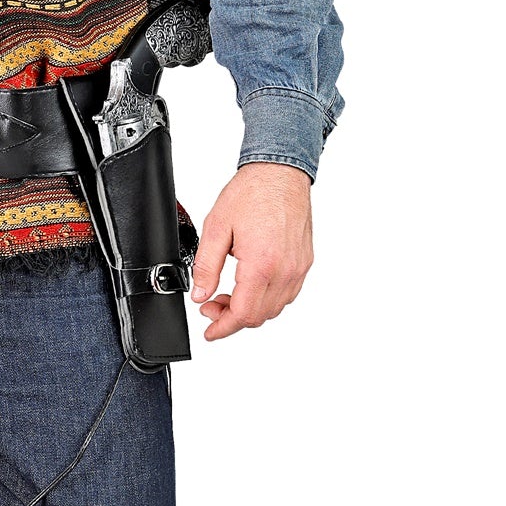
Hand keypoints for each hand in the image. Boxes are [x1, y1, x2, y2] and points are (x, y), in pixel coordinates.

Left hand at [190, 163, 312, 341]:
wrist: (280, 172)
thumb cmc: (252, 193)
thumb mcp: (216, 227)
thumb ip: (206, 266)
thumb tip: (200, 294)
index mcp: (261, 264)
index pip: (243, 314)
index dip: (223, 328)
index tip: (210, 332)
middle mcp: (285, 271)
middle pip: (259, 316)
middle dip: (232, 319)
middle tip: (211, 306)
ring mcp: (298, 268)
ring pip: (274, 308)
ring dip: (250, 310)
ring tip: (228, 296)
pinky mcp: (304, 262)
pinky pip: (287, 294)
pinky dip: (267, 298)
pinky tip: (250, 286)